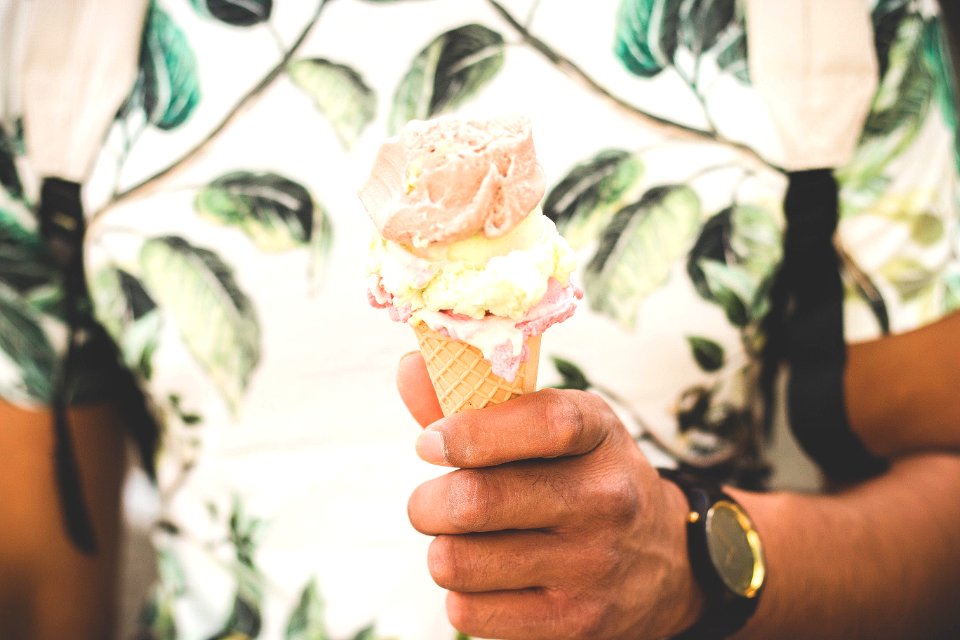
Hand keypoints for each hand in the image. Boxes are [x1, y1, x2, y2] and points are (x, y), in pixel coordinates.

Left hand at [397, 353, 703, 639]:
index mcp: (598, 432)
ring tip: (461, 543)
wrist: (665, 560)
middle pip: (476, 501)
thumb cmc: (583, 476)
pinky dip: (461, 596)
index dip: (468, 431)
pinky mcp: (575, 622)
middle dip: (429, 503)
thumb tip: (408, 365)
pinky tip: (488, 580)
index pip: (540, 422)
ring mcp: (593, 565)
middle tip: (432, 504)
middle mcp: (605, 497)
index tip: (430, 443)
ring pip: (458, 561)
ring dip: (442, 551)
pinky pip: (469, 613)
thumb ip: (478, 400)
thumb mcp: (555, 427)